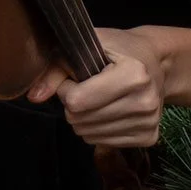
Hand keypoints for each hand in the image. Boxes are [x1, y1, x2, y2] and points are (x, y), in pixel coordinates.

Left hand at [30, 27, 166, 147]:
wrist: (156, 63)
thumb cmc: (117, 49)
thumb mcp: (85, 46)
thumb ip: (55, 70)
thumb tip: (33, 97)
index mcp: (133, 74)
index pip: (77, 100)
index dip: (65, 89)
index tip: (74, 77)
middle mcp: (145, 101)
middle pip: (81, 120)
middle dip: (72, 105)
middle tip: (84, 88)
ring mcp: (149, 123)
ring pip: (90, 135)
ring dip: (83, 119)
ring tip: (96, 99)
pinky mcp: (149, 138)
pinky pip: (104, 143)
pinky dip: (97, 129)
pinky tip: (107, 111)